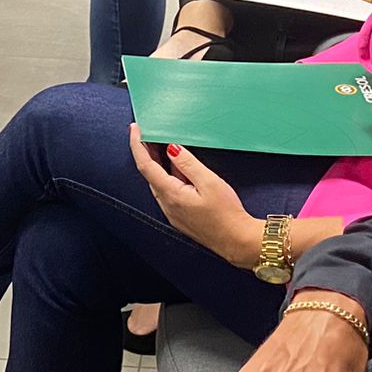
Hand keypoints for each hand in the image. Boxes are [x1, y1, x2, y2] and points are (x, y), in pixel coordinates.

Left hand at [129, 126, 258, 265]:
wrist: (237, 241)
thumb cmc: (227, 215)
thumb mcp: (209, 182)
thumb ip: (187, 163)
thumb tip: (172, 148)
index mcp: (171, 194)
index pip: (145, 165)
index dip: (138, 145)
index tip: (135, 130)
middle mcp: (167, 205)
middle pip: (150, 173)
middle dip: (146, 151)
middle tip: (149, 132)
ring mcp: (173, 212)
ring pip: (159, 182)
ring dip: (157, 163)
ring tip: (161, 145)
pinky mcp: (180, 216)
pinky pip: (168, 191)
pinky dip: (168, 175)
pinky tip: (177, 168)